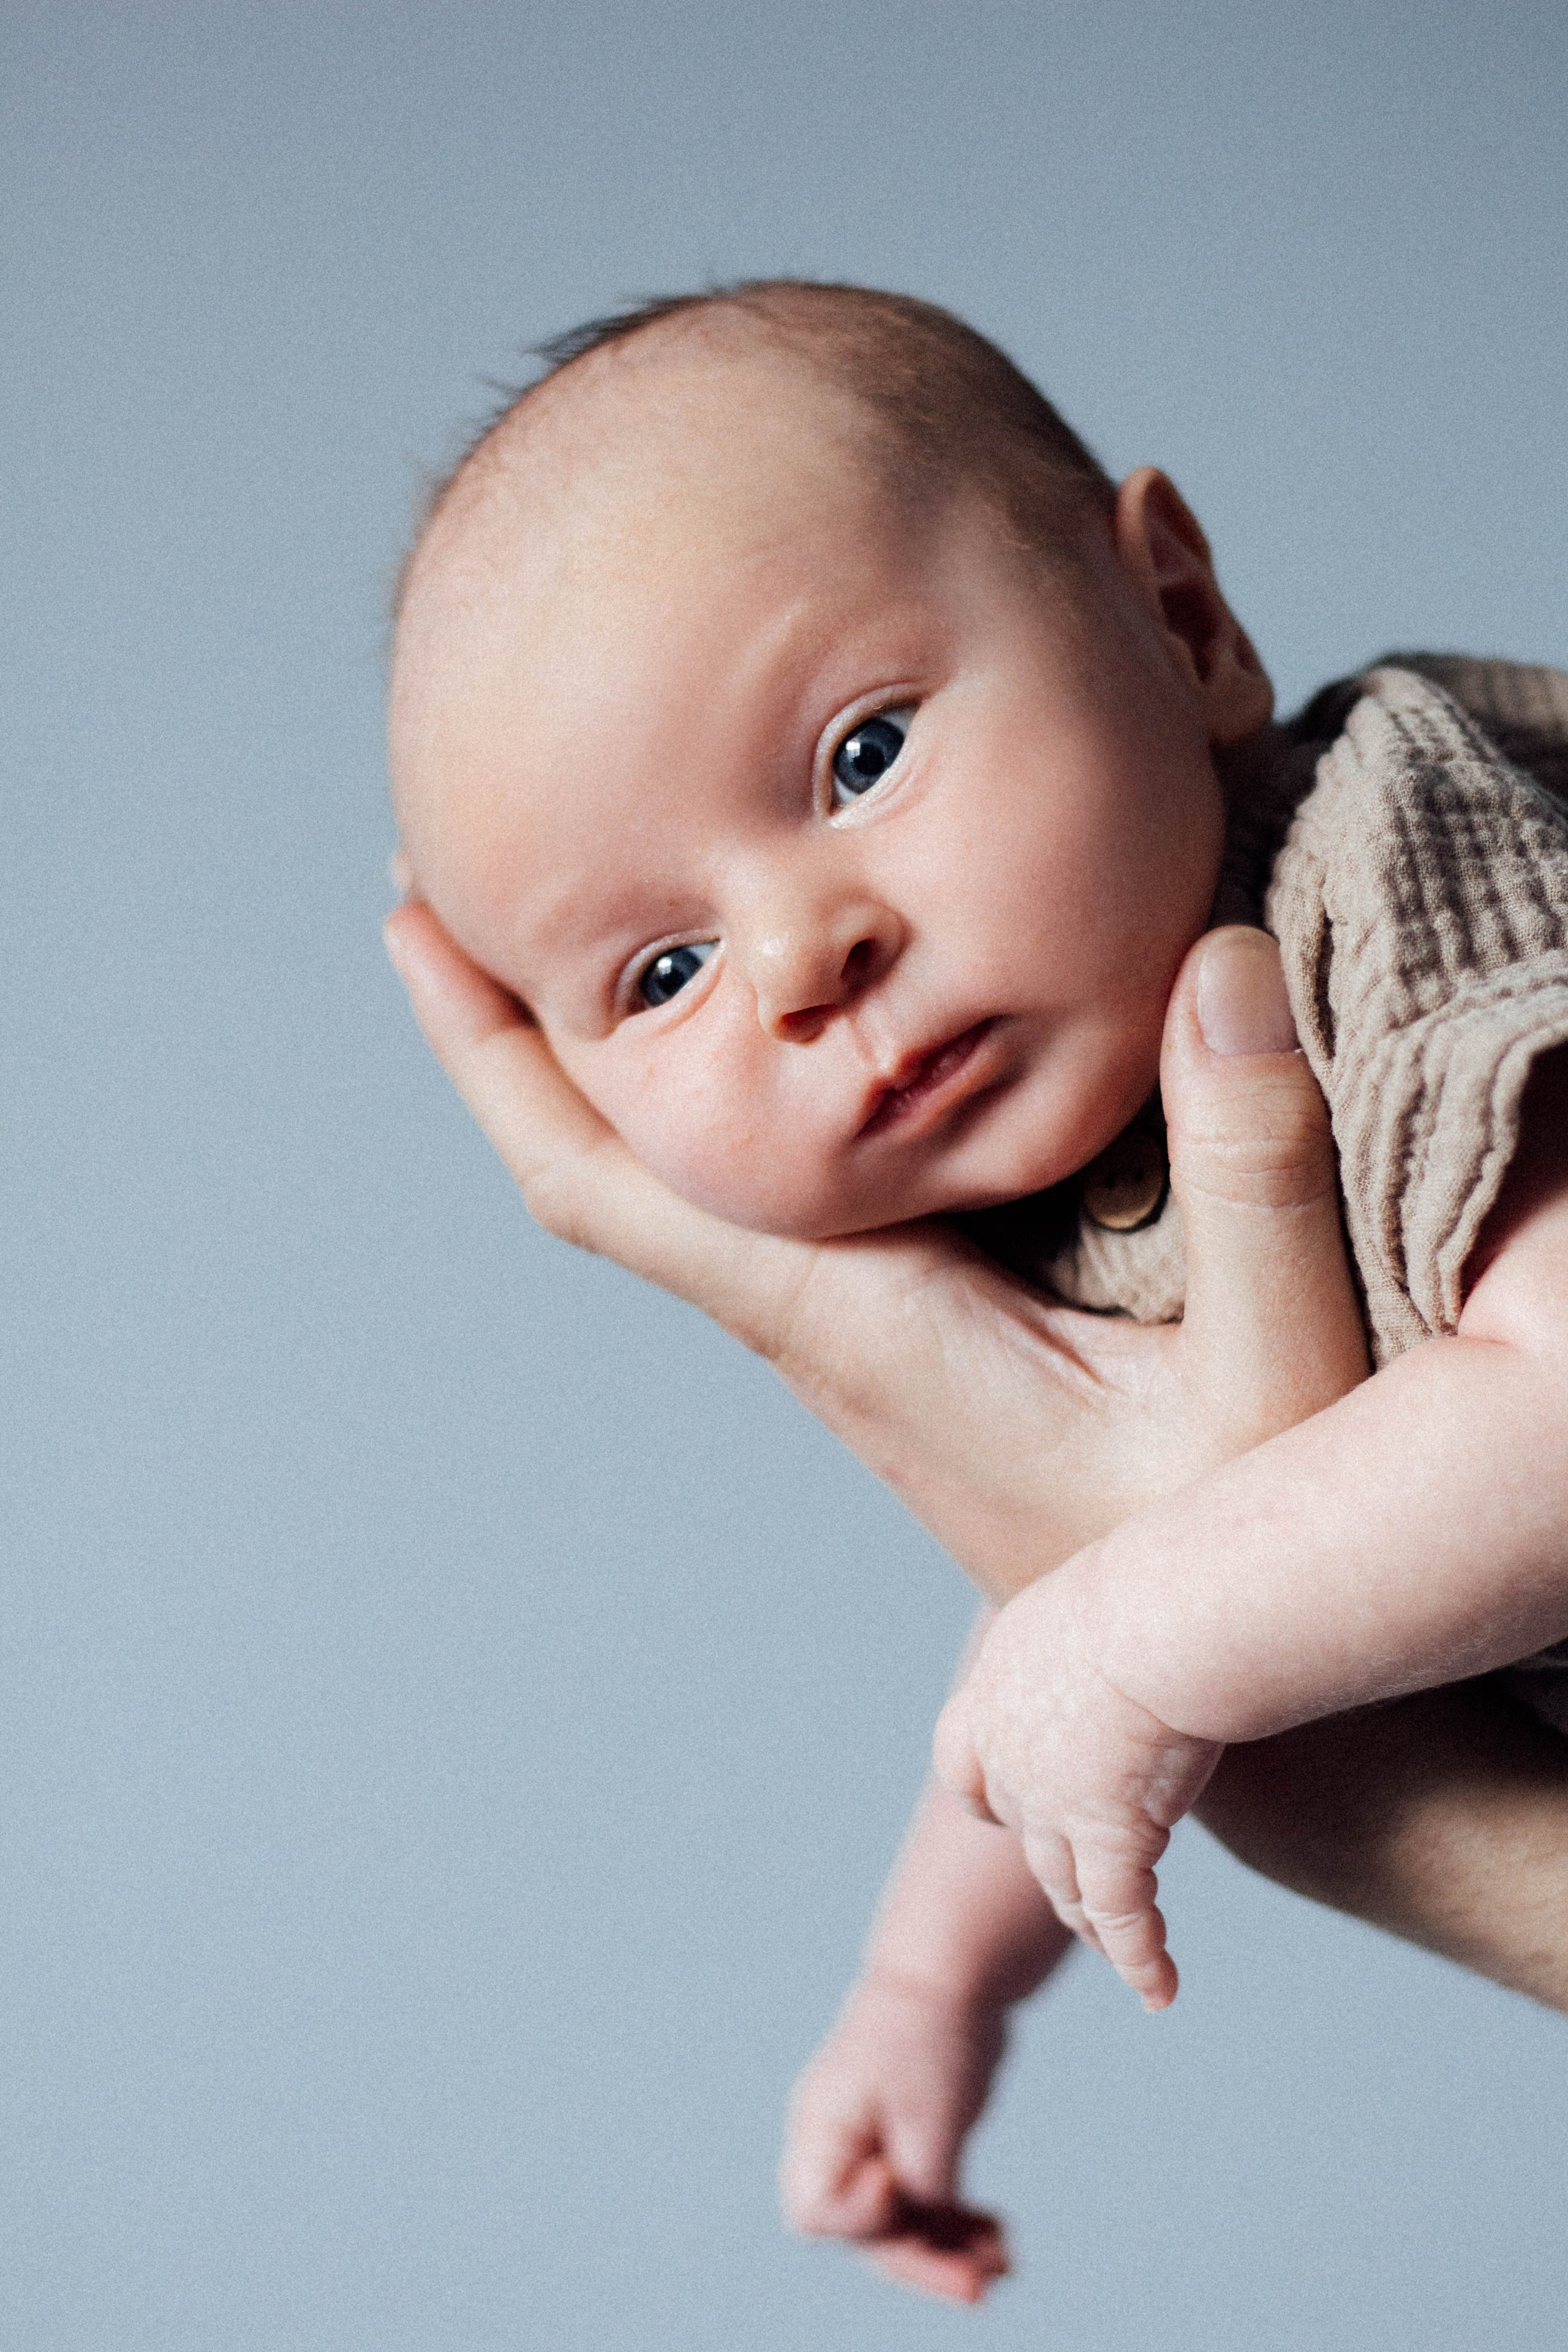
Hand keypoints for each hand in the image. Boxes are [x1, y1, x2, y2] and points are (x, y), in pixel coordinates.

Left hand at [383, 908, 1366, 1600]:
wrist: (1209, 1698)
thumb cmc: (1241, 1563)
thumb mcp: (1280, 1372)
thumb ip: (1257, 1176)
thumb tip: (1215, 960)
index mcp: (861, 1324)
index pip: (618, 1187)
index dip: (503, 1059)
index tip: (419, 920)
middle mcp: (823, 1323)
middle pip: (605, 1167)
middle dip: (509, 1020)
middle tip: (443, 849)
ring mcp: (854, 1327)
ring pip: (669, 1179)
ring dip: (595, 1051)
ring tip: (559, 893)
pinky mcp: (906, 1322)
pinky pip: (753, 1191)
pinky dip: (698, 1090)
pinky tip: (731, 1015)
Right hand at [780, 1969, 1010, 2302]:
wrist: (952, 1972)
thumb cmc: (931, 2034)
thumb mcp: (931, 2120)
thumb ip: (924, 2189)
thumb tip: (926, 2235)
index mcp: (824, 2130)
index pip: (820, 2214)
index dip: (861, 2221)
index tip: (897, 2187)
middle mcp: (840, 2146)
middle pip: (866, 2232)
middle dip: (922, 2262)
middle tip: (980, 2286)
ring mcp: (873, 2146)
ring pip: (901, 2225)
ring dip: (948, 2250)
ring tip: (1005, 2263)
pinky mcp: (908, 2143)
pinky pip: (925, 2202)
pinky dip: (958, 2224)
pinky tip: (1000, 2234)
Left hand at [933, 1573, 1218, 2008]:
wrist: (1158, 1617)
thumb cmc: (1154, 1575)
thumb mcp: (1107, 1587)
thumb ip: (1111, 1621)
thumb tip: (1157, 1595)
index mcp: (1000, 1683)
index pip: (961, 1756)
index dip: (980, 1789)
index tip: (988, 1809)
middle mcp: (1012, 1751)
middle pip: (1018, 1826)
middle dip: (1045, 1856)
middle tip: (1074, 1883)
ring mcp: (1056, 1805)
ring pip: (1066, 1883)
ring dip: (1091, 1919)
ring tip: (1114, 1946)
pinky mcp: (1112, 1841)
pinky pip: (1124, 1917)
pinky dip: (1141, 1959)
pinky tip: (1161, 1992)